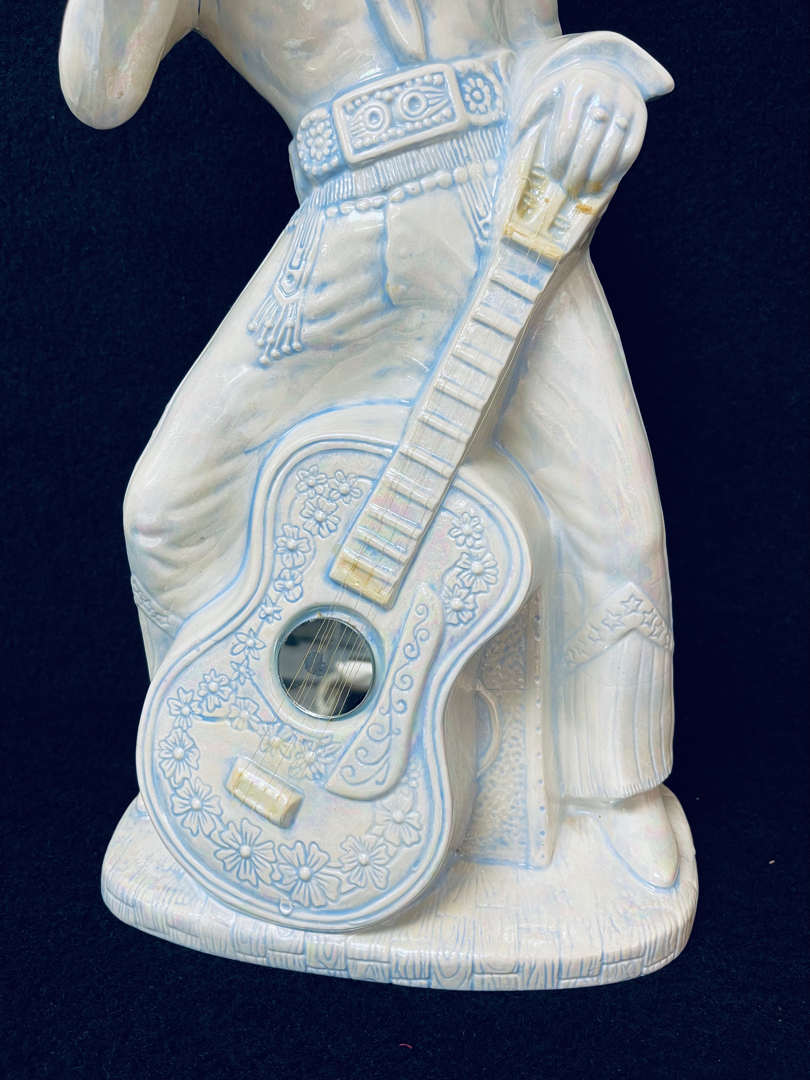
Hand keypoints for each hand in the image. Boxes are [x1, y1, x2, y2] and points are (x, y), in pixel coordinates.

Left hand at [518, 64, 646, 197]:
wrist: (604, 66)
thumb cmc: (568, 87)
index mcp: (579, 84)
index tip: (555, 175)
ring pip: (613, 146)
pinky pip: (633, 147)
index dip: (561, 157)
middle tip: (569, 188)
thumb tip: (517, 133)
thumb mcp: (547, 89)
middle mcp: (606, 89)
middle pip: (590, 141)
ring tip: (586, 189)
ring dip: (598, 173)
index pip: (568, 130)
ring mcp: (627, 101)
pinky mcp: (641, 114)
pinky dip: (619, 169)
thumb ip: (531, 108)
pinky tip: (605, 182)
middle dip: (578, 169)